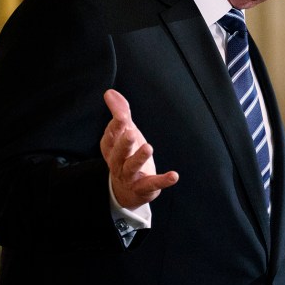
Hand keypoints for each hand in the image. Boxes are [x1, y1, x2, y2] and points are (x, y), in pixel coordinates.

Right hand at [101, 89, 178, 208]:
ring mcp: (129, 176)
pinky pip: (152, 184)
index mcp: (111, 148)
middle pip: (118, 153)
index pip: (111, 136)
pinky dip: (163, 181)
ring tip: (148, 148)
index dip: (115, 126)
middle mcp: (117, 162)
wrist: (126, 191)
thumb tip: (109, 92)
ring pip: (132, 167)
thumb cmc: (126, 155)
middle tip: (131, 132)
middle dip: (124, 143)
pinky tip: (174, 175)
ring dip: (139, 158)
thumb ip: (119, 113)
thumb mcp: (124, 133)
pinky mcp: (143, 188)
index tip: (121, 115)